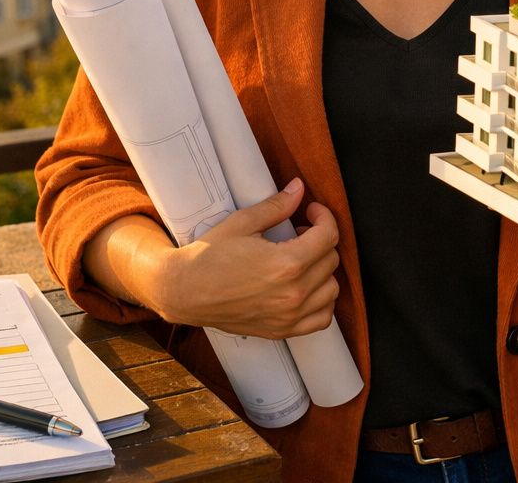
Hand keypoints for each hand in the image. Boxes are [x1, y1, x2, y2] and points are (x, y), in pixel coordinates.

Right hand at [152, 178, 341, 339]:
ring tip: (302, 259)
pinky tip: (307, 287)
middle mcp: (294, 293)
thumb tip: (299, 188)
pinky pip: (322, 319)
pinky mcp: (282, 330)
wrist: (185, 291)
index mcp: (287, 264)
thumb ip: (277, 206)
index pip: (328, 236)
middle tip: (299, 232)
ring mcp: (289, 316)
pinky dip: (322, 302)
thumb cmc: (210, 256)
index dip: (324, 217)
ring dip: (323, 270)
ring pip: (332, 290)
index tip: (312, 211)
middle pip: (331, 260)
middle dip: (320, 240)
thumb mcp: (243, 223)